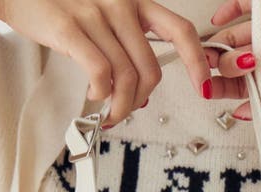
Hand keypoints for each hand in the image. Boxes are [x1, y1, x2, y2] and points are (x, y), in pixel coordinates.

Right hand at [0, 0, 212, 126]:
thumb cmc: (56, 6)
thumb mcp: (100, 16)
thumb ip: (124, 44)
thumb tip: (139, 89)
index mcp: (132, 0)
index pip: (179, 30)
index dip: (197, 62)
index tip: (204, 87)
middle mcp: (119, 2)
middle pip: (150, 69)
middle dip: (141, 100)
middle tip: (125, 111)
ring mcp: (95, 14)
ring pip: (126, 78)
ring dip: (119, 107)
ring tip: (106, 110)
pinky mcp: (69, 27)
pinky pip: (100, 74)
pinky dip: (100, 95)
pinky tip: (92, 95)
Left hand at [204, 0, 253, 120]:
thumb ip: (258, 107)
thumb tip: (237, 114)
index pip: (239, 84)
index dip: (222, 86)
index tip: (208, 89)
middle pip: (235, 60)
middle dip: (221, 65)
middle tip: (212, 66)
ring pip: (235, 37)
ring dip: (220, 42)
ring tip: (213, 47)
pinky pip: (244, 6)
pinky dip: (229, 11)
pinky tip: (218, 20)